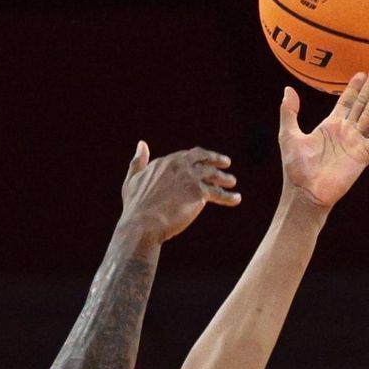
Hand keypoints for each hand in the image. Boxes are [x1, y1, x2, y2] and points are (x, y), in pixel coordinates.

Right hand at [118, 141, 240, 243]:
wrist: (143, 224)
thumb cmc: (135, 207)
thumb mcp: (132, 180)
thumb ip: (138, 162)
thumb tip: (142, 144)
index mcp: (165, 162)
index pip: (186, 156)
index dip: (197, 158)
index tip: (203, 161)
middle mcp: (180, 166)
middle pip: (203, 158)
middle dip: (216, 159)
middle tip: (226, 163)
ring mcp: (191, 178)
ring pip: (213, 175)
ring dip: (224, 178)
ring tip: (232, 182)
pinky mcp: (200, 193)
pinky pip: (219, 193)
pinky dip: (229, 197)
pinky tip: (236, 199)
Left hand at [279, 60, 368, 208]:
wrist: (304, 192)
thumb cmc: (295, 168)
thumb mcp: (289, 135)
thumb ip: (289, 113)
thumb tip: (288, 89)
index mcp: (330, 126)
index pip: (347, 102)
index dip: (354, 87)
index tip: (361, 72)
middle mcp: (346, 132)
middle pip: (363, 103)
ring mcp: (356, 143)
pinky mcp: (362, 156)